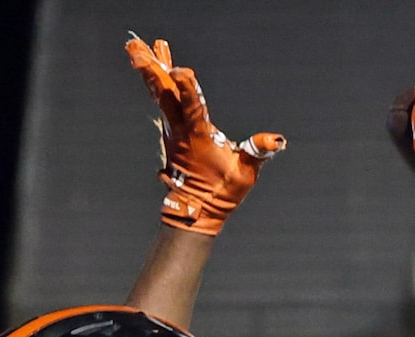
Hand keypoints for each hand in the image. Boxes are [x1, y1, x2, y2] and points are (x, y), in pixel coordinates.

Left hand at [127, 34, 283, 236]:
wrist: (196, 212)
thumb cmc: (221, 194)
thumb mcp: (244, 174)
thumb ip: (258, 153)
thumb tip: (277, 140)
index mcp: (199, 136)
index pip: (192, 107)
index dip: (187, 88)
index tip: (179, 69)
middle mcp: (180, 130)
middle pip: (163, 93)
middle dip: (151, 69)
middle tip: (136, 45)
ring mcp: (172, 131)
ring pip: (158, 94)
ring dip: (148, 69)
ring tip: (136, 46)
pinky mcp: (170, 132)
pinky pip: (160, 100)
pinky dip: (154, 81)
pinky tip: (151, 64)